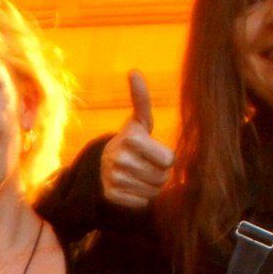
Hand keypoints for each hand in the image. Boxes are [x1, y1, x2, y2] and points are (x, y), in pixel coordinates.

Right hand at [98, 70, 172, 209]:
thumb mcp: (139, 121)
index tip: (153, 152)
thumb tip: (133, 71)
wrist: (103, 166)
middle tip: (146, 165)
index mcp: (131, 138)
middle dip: (160, 174)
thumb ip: (141, 99)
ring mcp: (114, 178)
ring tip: (139, 175)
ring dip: (152, 186)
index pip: (169, 161)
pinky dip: (140, 197)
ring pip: (153, 192)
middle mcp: (120, 158)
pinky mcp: (111, 195)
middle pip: (163, 178)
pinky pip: (142, 202)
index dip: (166, 159)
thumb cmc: (131, 142)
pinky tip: (131, 186)